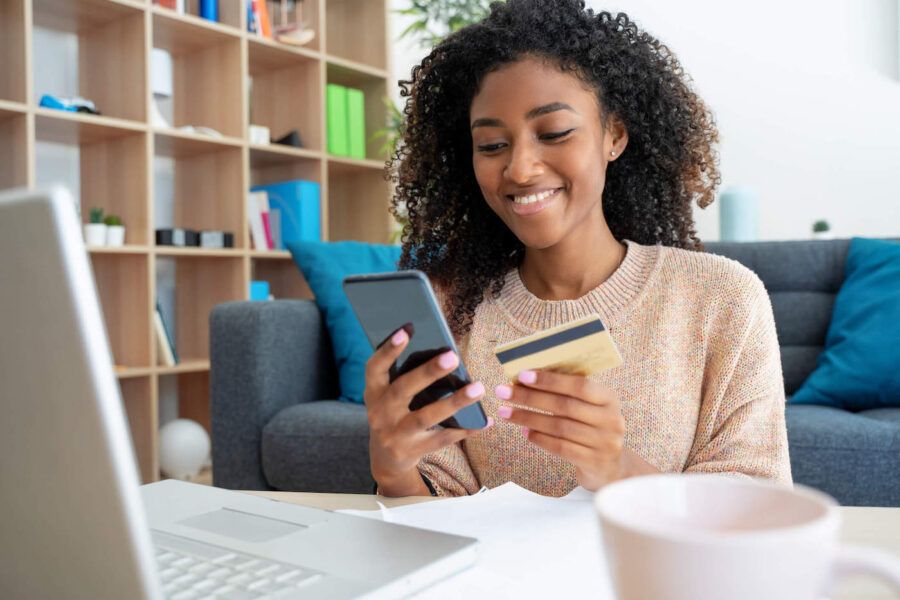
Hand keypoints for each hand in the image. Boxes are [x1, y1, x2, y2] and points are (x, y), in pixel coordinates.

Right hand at [364, 328, 491, 494]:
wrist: (385, 459)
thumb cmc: (393, 415)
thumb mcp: (388, 397)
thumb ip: (404, 377)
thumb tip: (442, 353)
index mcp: (373, 393)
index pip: (375, 368)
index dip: (388, 350)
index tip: (406, 330)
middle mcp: (379, 413)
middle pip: (403, 389)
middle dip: (428, 372)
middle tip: (453, 356)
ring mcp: (394, 435)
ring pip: (426, 416)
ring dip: (454, 402)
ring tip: (478, 388)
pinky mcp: (411, 451)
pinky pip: (442, 439)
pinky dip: (464, 429)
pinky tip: (483, 420)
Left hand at [495, 370, 625, 490]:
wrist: (611, 467)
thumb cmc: (592, 428)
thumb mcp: (590, 408)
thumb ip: (568, 393)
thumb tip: (528, 378)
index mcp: (609, 399)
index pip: (579, 385)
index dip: (550, 380)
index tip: (522, 375)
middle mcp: (610, 420)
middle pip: (564, 406)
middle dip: (530, 397)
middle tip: (503, 392)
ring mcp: (604, 443)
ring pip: (559, 427)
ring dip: (528, 418)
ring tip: (505, 412)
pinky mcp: (593, 462)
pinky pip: (561, 448)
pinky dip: (540, 439)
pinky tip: (524, 432)